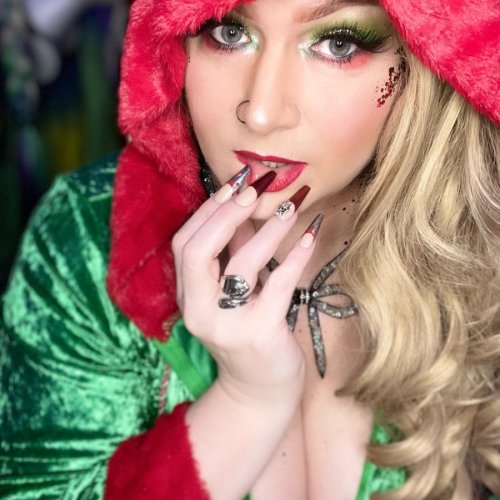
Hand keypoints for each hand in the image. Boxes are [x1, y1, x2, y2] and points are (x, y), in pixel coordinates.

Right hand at [172, 169, 319, 407]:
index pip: (184, 244)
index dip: (207, 211)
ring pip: (240, 265)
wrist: (259, 390)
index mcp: (188, 297)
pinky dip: (295, 257)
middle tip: (256, 190)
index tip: (234, 184)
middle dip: (227, 213)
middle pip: (198, 250)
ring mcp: (226, 325)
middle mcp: (198, 311)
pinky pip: (278, 285)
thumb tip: (245, 206)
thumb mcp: (231, 294)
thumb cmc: (246, 334)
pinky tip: (310, 237)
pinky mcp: (259, 333)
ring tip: (290, 207)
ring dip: (267, 229)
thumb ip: (232, 253)